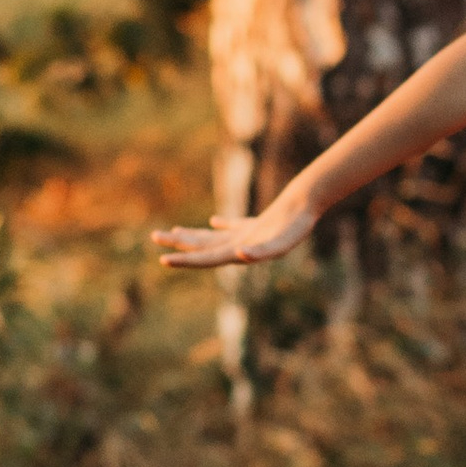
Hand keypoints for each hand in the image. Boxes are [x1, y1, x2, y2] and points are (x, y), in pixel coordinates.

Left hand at [151, 204, 310, 272]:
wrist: (310, 205)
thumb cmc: (296, 224)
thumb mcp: (281, 240)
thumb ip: (262, 251)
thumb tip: (241, 254)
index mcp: (240, 253)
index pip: (206, 259)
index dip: (185, 260)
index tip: (163, 259)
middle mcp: (240, 247)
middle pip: (203, 248)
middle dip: (180, 245)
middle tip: (155, 237)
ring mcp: (248, 237)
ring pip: (214, 238)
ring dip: (194, 236)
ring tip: (173, 232)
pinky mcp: (257, 225)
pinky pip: (233, 226)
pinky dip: (221, 226)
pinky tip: (213, 222)